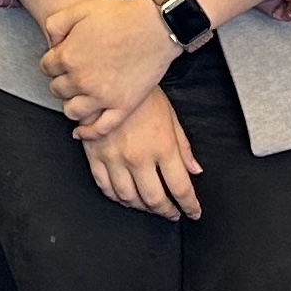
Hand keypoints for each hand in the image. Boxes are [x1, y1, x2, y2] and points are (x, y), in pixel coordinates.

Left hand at [40, 0, 175, 135]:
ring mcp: (101, 96)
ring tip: (78, 96)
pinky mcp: (121, 106)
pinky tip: (81, 131)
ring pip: (72, 111)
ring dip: (71, 103)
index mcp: (68, 56)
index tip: (63, 58)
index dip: (54, 61)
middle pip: (57, 89)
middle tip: (74, 73)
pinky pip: (99, 128)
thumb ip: (57, 23)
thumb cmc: (123, 15)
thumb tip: (51, 41)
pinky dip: (87, 133)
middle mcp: (81, 80)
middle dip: (62, 80)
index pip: (46, 67)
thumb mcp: (81, 9)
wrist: (157, 25)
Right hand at [80, 90, 201, 218]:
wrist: (110, 77)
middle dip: (167, 211)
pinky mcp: (95, 156)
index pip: (180, 188)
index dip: (190, 205)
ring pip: (129, 197)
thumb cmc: (143, 94)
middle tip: (172, 212)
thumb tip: (194, 170)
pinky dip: (117, 197)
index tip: (193, 212)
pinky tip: (125, 197)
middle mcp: (139, 157)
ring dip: (142, 207)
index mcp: (162, 147)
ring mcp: (114, 158)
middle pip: (155, 199)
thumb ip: (183, 147)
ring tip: (150, 206)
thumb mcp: (171, 116)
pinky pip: (105, 187)